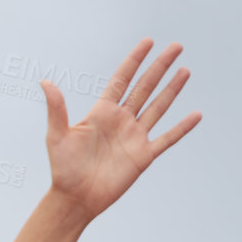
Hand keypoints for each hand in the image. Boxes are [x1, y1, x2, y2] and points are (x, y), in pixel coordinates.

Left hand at [39, 38, 201, 222]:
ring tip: (184, 71)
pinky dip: (181, 128)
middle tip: (176, 46)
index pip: (122, 79)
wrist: (75, 199)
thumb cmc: (63, 169)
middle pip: (145, 87)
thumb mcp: (56, 136)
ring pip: (158, 107)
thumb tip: (45, 82)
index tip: (148, 42)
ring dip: (172, 89)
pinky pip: (167, 139)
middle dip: (160, 67)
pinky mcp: (143, 156)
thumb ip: (57, 109)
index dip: (135, 60)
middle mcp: (121, 121)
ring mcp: (134, 137)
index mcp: (102, 112)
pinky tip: (196, 115)